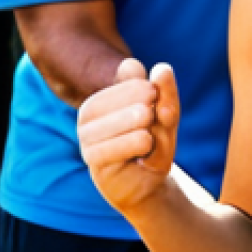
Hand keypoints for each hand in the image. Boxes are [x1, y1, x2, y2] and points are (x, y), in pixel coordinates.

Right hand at [77, 58, 179, 216]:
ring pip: (135, 118)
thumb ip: (166, 92)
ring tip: (145, 144)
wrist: (146, 183)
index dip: (157, 96)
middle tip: (150, 134)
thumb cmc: (153, 144)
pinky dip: (142, 148)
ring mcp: (86, 134)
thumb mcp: (166, 115)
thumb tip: (162, 68)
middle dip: (156, 117)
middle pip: (139, 98)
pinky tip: (141, 153)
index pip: (137, 80)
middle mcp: (88, 110)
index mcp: (104, 93)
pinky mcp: (91, 157)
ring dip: (151, 135)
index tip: (154, 112)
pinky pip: (124, 144)